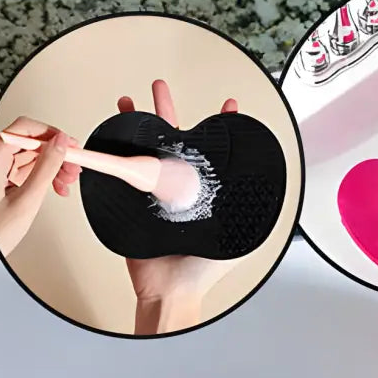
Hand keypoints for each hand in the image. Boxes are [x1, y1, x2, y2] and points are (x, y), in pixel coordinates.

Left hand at [0, 117, 81, 255]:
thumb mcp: (27, 199)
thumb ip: (46, 168)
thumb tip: (60, 144)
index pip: (25, 129)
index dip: (50, 133)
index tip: (69, 144)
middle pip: (31, 142)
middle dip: (56, 152)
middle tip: (73, 164)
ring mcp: (1, 171)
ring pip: (34, 156)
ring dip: (54, 165)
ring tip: (68, 179)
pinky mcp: (7, 182)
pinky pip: (30, 170)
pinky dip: (46, 175)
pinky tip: (58, 186)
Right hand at [117, 80, 243, 334]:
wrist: (169, 290)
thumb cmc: (201, 271)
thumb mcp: (235, 233)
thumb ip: (248, 209)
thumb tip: (266, 185)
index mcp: (204, 192)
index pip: (213, 152)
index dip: (220, 129)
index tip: (227, 107)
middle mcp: (179, 189)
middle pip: (174, 141)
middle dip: (167, 110)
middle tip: (159, 88)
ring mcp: (154, 196)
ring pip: (146, 151)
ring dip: (137, 126)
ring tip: (130, 102)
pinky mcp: (133, 205)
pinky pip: (124, 175)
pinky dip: (115, 156)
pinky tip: (111, 137)